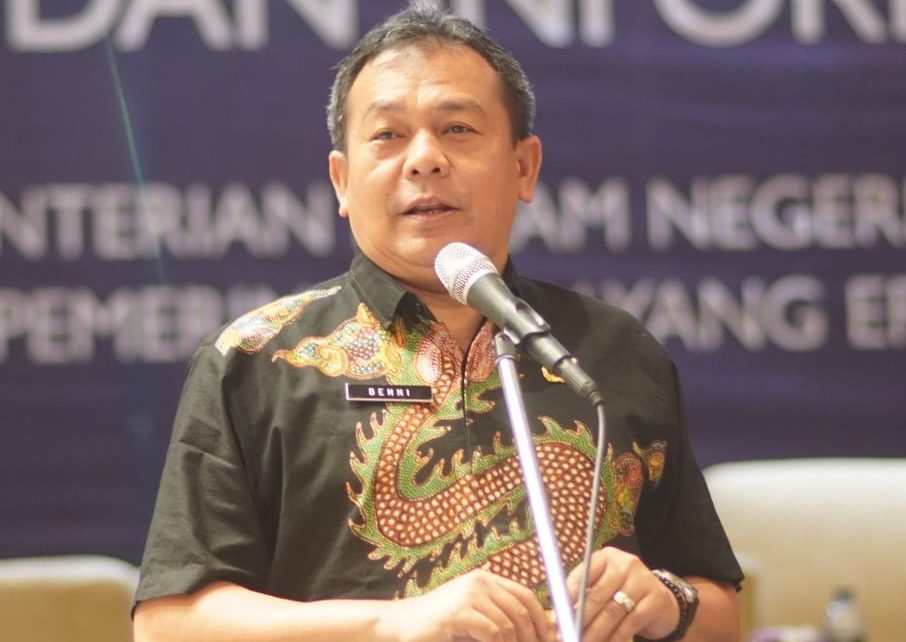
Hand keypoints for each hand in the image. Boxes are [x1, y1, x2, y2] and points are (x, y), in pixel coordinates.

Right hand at [376, 568, 554, 641]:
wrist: (401, 625)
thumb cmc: (438, 626)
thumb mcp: (473, 616)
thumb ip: (498, 616)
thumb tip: (535, 631)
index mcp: (484, 579)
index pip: (525, 594)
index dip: (543, 618)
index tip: (551, 639)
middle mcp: (479, 582)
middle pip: (521, 608)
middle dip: (534, 635)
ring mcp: (468, 595)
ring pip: (508, 623)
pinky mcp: (459, 612)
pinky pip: (492, 632)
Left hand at [566, 547, 678, 641]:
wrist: (661, 602)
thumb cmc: (623, 593)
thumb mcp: (604, 587)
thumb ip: (584, 596)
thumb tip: (559, 616)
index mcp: (606, 557)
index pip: (583, 574)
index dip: (569, 596)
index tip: (558, 616)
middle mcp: (625, 564)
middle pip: (597, 594)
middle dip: (580, 620)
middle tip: (570, 634)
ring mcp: (643, 580)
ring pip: (612, 611)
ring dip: (596, 632)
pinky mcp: (656, 599)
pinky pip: (631, 622)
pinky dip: (616, 638)